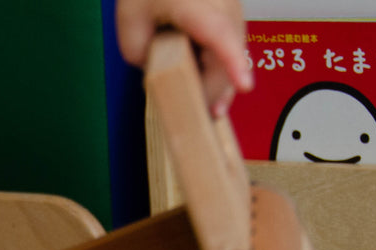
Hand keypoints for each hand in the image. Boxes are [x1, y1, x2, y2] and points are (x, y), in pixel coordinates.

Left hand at [115, 0, 253, 114]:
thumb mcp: (131, 28)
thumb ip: (147, 58)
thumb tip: (167, 81)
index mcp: (193, 2)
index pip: (218, 31)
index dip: (233, 61)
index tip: (244, 85)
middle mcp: (220, 0)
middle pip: (229, 51)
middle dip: (217, 87)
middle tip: (202, 112)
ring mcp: (230, 4)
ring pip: (236, 50)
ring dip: (222, 80)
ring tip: (211, 107)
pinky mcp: (232, 12)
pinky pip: (234, 44)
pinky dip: (224, 66)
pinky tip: (212, 86)